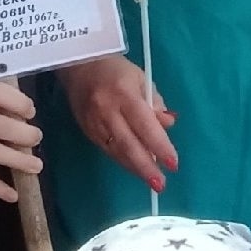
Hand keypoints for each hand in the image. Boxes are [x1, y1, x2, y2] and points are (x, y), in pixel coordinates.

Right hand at [58, 55, 176, 191]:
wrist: (77, 65)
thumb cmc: (115, 70)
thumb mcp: (141, 77)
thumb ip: (155, 102)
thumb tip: (167, 125)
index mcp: (124, 93)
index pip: (145, 124)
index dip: (159, 145)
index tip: (173, 163)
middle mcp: (107, 110)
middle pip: (128, 144)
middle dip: (146, 167)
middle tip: (160, 185)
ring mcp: (94, 123)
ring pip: (116, 151)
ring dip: (135, 168)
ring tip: (152, 180)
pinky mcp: (86, 130)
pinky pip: (107, 150)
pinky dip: (122, 160)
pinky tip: (135, 167)